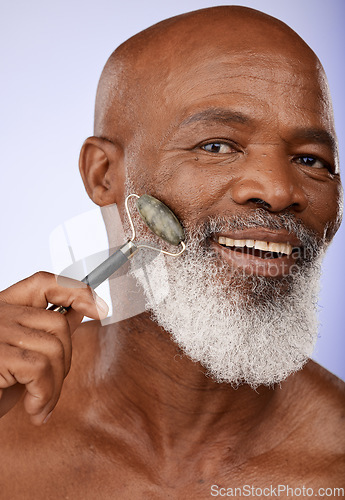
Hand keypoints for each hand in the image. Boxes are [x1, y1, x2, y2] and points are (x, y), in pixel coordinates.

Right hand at [0, 272, 107, 424]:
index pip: (43, 282)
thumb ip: (46, 332)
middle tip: (51, 388)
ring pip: (54, 348)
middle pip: (58, 322)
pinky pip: (40, 369)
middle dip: (65, 361)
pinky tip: (33, 409)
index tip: (98, 308)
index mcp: (4, 309)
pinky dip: (44, 394)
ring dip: (55, 386)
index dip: (74, 290)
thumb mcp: (22, 356)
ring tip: (41, 405)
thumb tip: (81, 312)